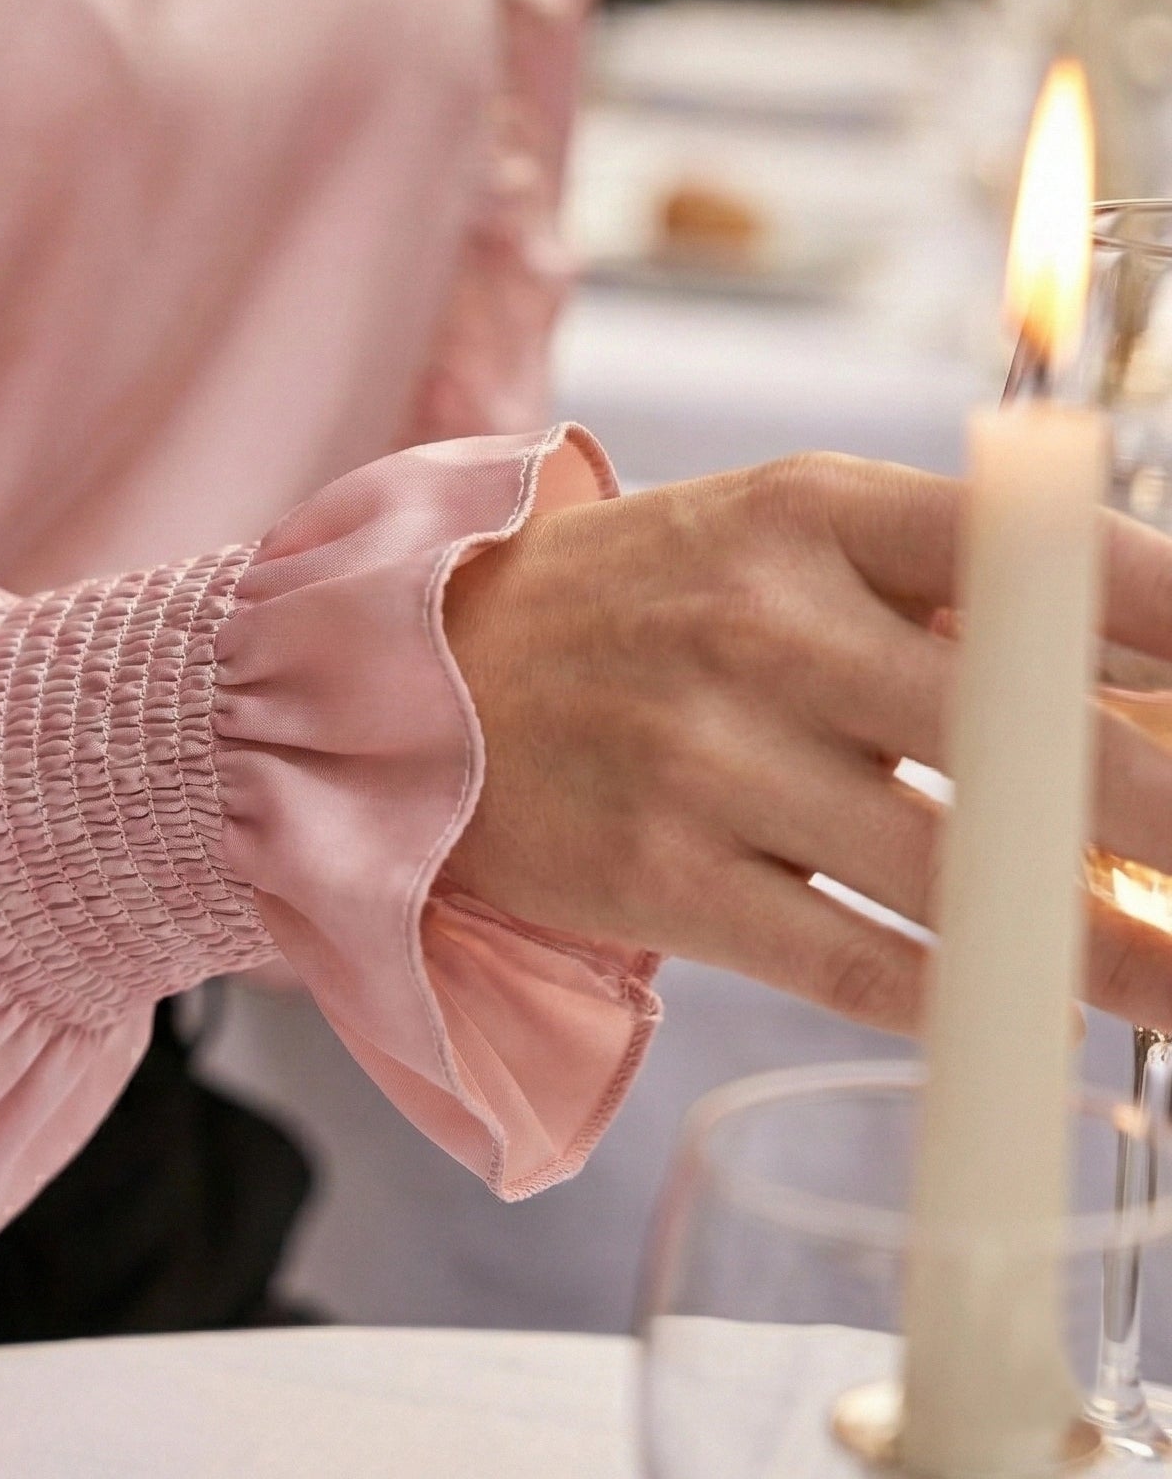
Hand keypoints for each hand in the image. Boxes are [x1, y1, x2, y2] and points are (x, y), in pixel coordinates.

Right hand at [438, 453, 1171, 1033]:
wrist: (420, 673)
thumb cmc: (641, 604)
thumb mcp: (777, 543)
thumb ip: (947, 601)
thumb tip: (1157, 705)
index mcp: (810, 509)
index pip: (1048, 552)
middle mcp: (761, 619)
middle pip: (1036, 734)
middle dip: (1171, 814)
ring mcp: (703, 752)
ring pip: (968, 877)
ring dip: (1111, 950)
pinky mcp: (660, 876)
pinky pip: (863, 967)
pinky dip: (970, 999)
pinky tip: (1032, 1008)